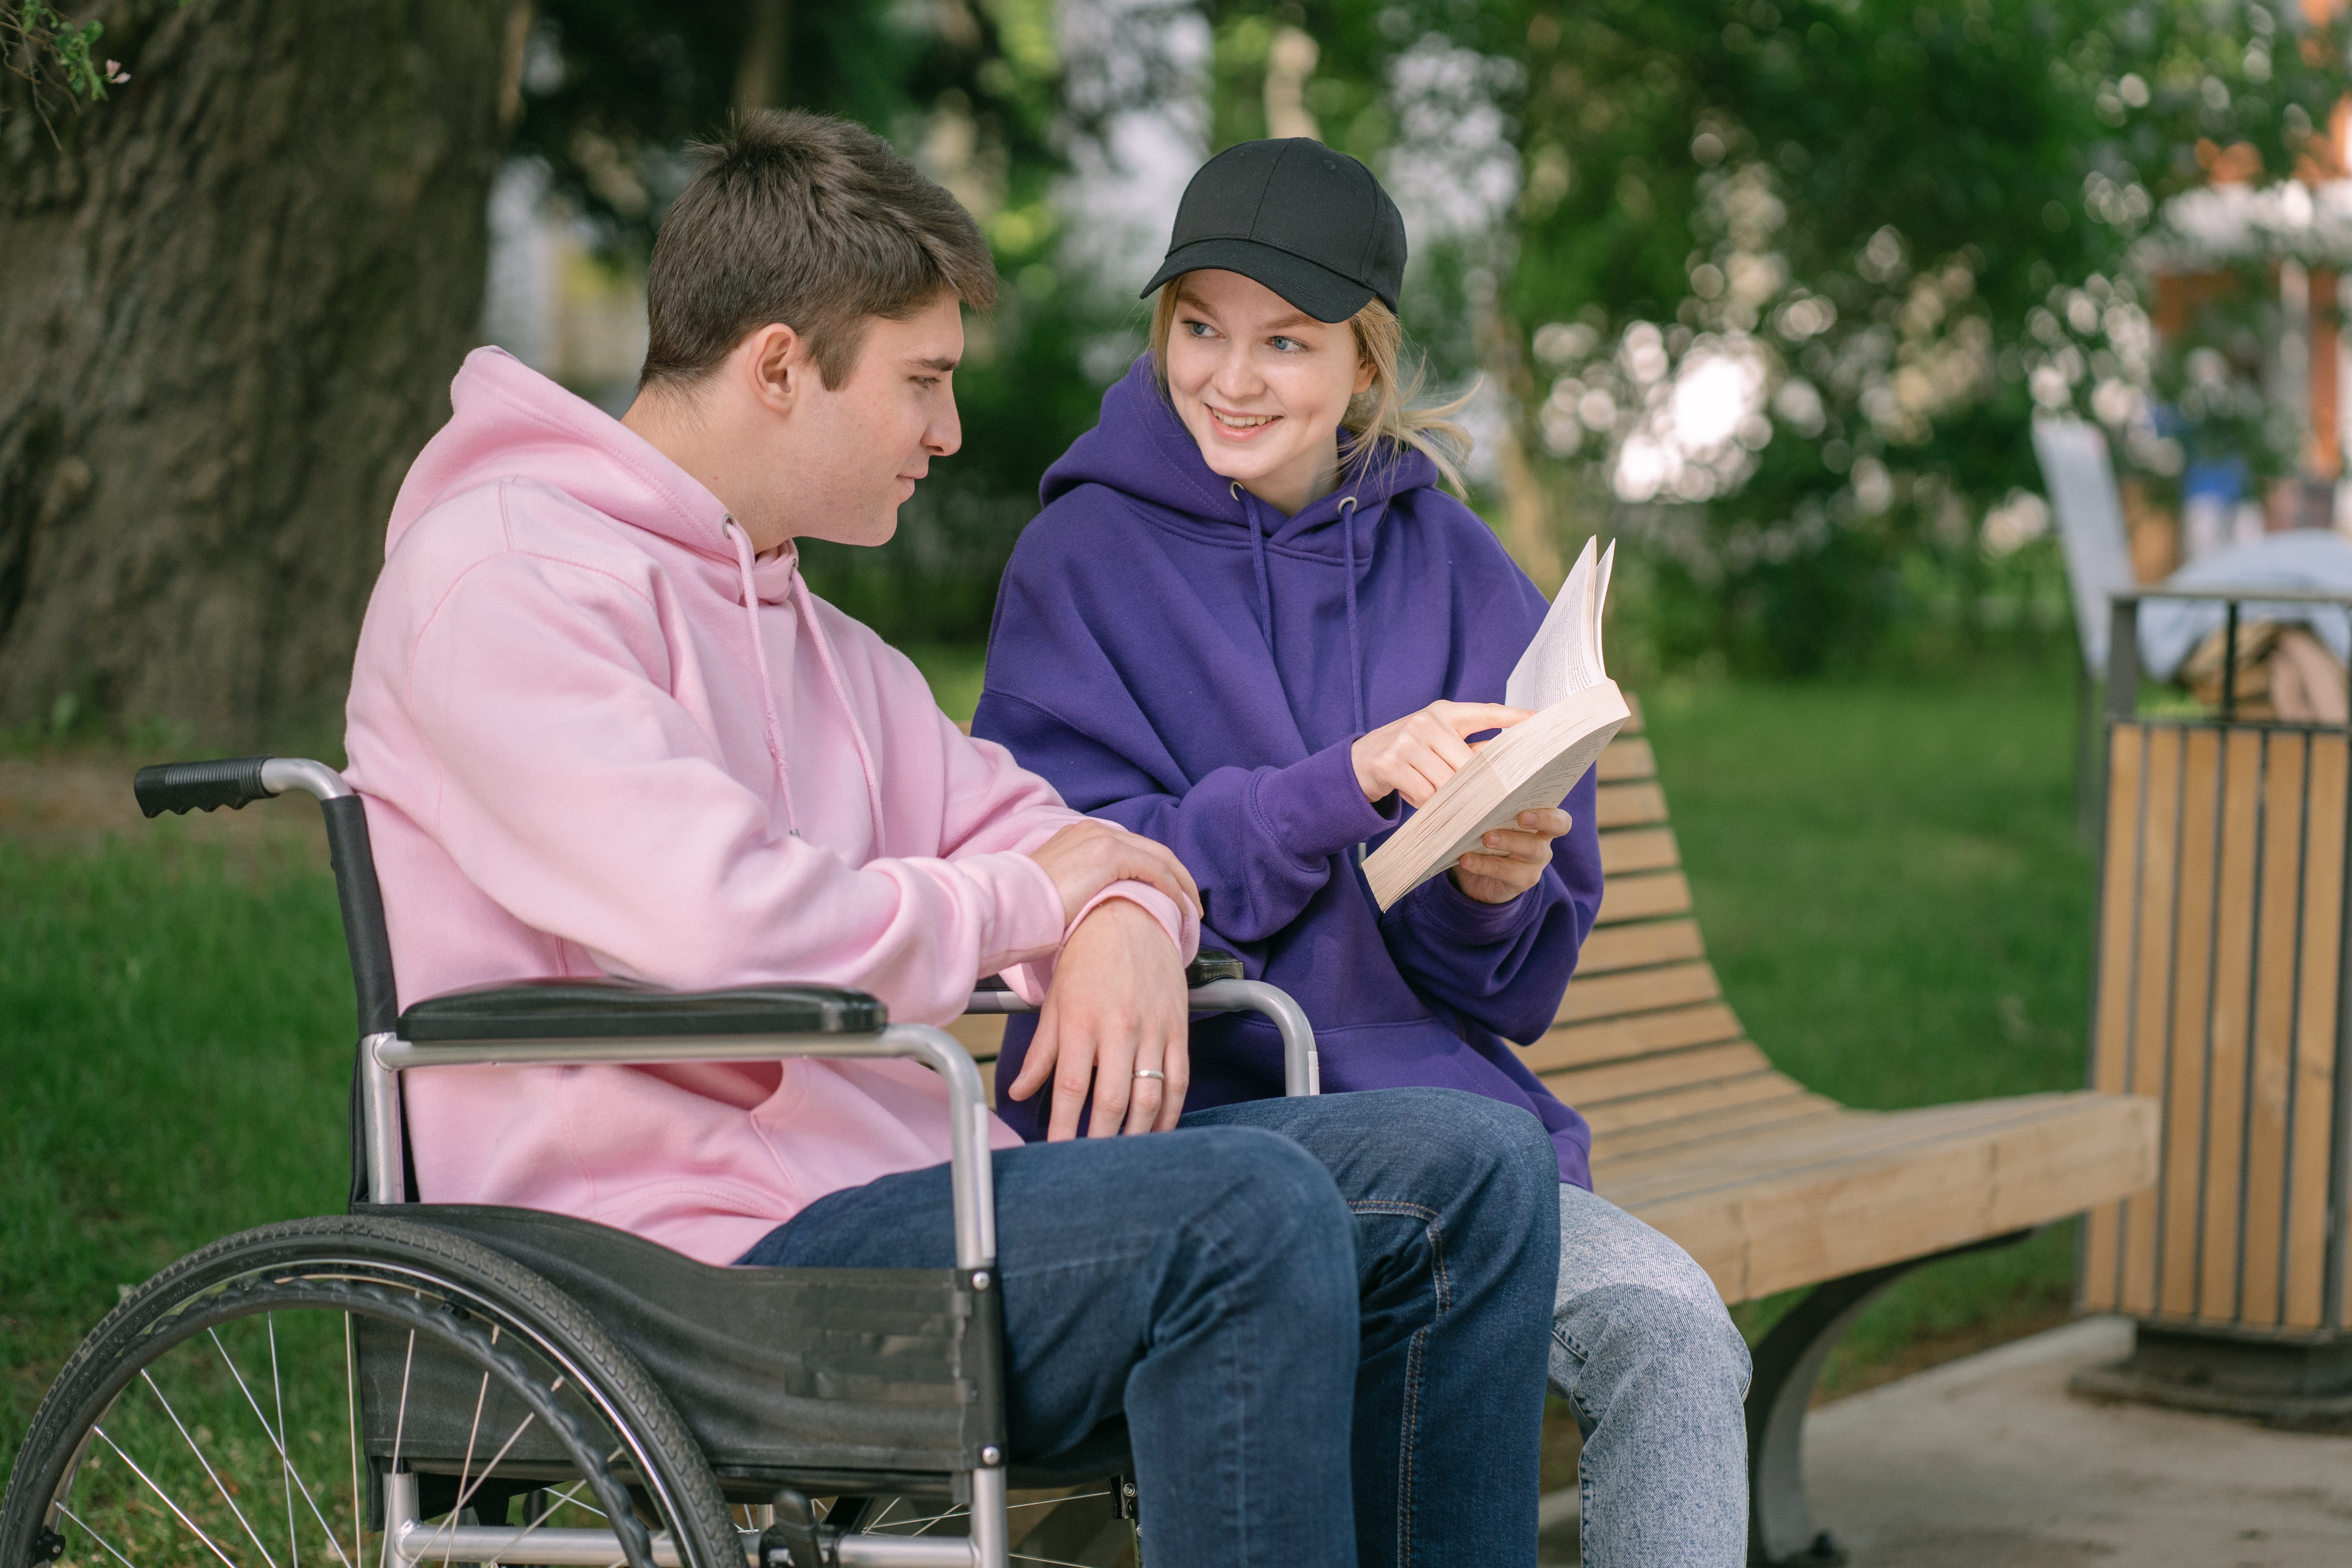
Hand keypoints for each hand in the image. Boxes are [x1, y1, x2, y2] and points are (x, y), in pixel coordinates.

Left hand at [1006, 898, 1190, 1139]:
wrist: (1131, 915)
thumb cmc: (1086, 960)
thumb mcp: (1056, 1002)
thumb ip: (1041, 1052)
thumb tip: (1019, 1092)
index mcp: (1082, 1021)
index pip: (1070, 1088)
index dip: (1063, 1128)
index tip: (1057, 1156)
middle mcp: (1120, 1028)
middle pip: (1112, 1100)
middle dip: (1101, 1141)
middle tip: (1092, 1169)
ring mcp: (1154, 1030)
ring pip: (1150, 1097)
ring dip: (1137, 1135)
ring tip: (1124, 1159)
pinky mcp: (1178, 1030)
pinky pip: (1179, 1081)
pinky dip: (1169, 1113)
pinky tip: (1156, 1132)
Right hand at [1029, 818, 1200, 926]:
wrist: (1007, 906)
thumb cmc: (1026, 911)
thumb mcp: (1057, 892)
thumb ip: (1081, 889)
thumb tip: (1099, 912)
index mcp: (1079, 836)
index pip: (1130, 850)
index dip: (1155, 872)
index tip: (1168, 897)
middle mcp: (1092, 830)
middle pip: (1151, 849)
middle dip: (1177, 876)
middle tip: (1191, 904)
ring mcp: (1101, 839)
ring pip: (1159, 858)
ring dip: (1180, 885)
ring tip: (1192, 912)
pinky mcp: (1109, 854)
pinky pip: (1155, 870)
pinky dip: (1172, 889)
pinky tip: (1180, 909)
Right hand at [1351, 701, 1531, 807]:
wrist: (1357, 762)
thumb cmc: (1407, 755)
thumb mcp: (1437, 743)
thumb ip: (1468, 749)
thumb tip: (1510, 764)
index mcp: (1445, 712)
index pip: (1488, 712)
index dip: (1516, 717)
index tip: (1543, 720)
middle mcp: (1427, 721)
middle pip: (1470, 762)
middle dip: (1475, 785)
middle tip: (1482, 799)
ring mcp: (1408, 740)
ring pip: (1447, 783)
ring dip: (1447, 798)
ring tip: (1437, 795)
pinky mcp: (1391, 762)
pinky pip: (1425, 794)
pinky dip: (1425, 803)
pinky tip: (1418, 798)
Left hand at [1451, 807, 1571, 903]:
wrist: (1475, 879)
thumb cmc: (1484, 836)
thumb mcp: (1487, 820)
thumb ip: (1488, 803)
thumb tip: (1471, 780)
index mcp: (1540, 822)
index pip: (1559, 817)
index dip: (1550, 812)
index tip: (1531, 805)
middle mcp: (1542, 842)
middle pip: (1552, 829)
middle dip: (1539, 819)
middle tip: (1519, 816)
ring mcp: (1534, 864)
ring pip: (1530, 850)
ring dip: (1508, 840)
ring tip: (1486, 837)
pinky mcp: (1520, 881)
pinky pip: (1505, 872)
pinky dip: (1483, 864)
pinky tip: (1465, 859)